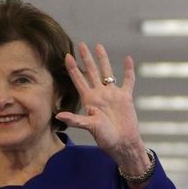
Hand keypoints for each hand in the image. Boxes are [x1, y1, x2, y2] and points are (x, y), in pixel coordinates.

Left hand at [56, 42, 147, 168]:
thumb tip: (59, 116)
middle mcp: (99, 94)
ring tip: (98, 46)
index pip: (79, 80)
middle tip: (81, 44)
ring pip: (107, 72)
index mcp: (89, 99)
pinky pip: (128, 81)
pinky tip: (127, 59)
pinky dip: (128, 70)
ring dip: (103, 60)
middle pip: (92, 72)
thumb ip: (76, 120)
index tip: (67, 56)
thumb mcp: (89, 127)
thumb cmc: (105, 137)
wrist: (123, 143)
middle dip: (86, 58)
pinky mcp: (125, 97)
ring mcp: (112, 95)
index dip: (73, 68)